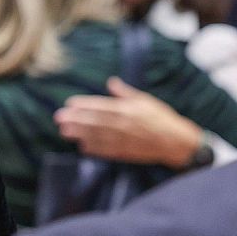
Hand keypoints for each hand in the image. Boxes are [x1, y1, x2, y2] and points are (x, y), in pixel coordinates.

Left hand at [54, 77, 202, 168]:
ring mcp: (125, 140)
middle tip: (59, 118)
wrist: (177, 141)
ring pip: (98, 136)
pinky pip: (108, 151)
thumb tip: (111, 82)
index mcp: (128, 110)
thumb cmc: (162, 118)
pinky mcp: (127, 153)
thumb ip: (126, 93)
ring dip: (80, 134)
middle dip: (76, 119)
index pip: (102, 106)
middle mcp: (125, 125)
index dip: (84, 105)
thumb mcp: (145, 100)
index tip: (70, 103)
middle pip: (96, 121)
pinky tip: (82, 147)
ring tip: (64, 131)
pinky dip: (95, 149)